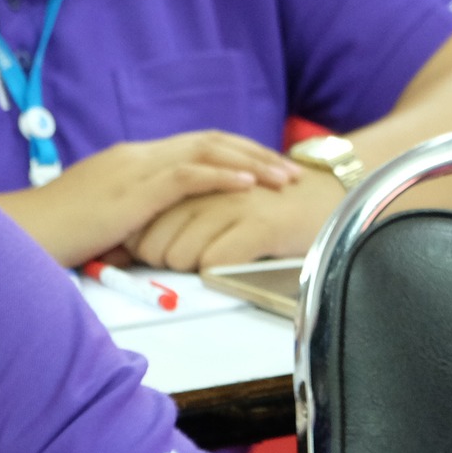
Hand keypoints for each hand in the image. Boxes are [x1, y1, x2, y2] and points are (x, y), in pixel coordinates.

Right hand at [0, 132, 298, 266]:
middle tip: (294, 172)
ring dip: (252, 164)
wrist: (24, 233)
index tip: (272, 168)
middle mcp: (141, 155)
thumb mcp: (111, 215)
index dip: (240, 153)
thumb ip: (144, 212)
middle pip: (212, 142)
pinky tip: (250, 185)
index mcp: (137, 159)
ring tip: (285, 178)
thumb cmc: (62, 232)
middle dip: (258, 154)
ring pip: (207, 152)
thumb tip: (174, 226)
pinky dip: (223, 177)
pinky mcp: (133, 191)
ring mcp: (137, 169)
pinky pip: (187, 176)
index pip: (199, 145)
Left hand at [128, 166, 343, 271]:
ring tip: (216, 260)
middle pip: (151, 245)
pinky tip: (236, 263)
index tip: (164, 253)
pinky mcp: (259, 225)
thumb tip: (125, 249)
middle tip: (194, 259)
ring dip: (191, 270)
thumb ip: (173, 215)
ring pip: (179, 257)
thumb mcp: (210, 201)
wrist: (325, 196)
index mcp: (189, 180)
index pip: (137, 224)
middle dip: (163, 262)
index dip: (142, 248)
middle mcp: (205, 189)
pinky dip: (217, 272)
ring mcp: (232, 205)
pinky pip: (214, 262)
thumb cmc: (262, 207)